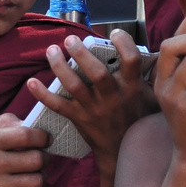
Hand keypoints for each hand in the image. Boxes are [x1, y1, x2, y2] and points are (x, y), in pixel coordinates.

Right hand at [0, 114, 49, 186]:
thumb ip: (5, 121)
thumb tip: (31, 124)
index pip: (27, 135)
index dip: (43, 137)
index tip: (45, 140)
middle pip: (37, 159)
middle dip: (44, 158)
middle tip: (40, 158)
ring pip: (37, 181)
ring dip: (39, 177)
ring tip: (31, 174)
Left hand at [29, 30, 156, 173]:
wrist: (121, 153)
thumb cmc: (136, 121)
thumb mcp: (150, 99)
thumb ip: (148, 78)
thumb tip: (153, 55)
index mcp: (131, 89)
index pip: (131, 61)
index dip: (124, 44)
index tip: (115, 33)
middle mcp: (112, 98)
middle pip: (96, 73)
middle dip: (81, 54)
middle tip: (70, 40)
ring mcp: (93, 109)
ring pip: (74, 86)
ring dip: (60, 67)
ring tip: (52, 50)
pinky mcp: (78, 118)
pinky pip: (57, 105)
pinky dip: (42, 94)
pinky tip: (32, 82)